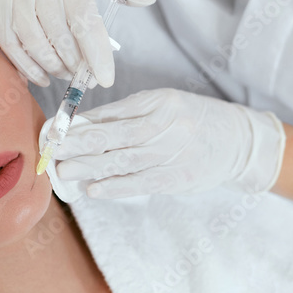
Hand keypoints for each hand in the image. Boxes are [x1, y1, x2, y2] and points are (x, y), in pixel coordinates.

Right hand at [0, 0, 155, 86]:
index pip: (83, 17)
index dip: (96, 52)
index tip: (105, 77)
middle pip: (60, 35)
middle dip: (78, 64)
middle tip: (89, 76)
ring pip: (35, 44)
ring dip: (55, 67)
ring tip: (69, 73)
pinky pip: (11, 45)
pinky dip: (27, 66)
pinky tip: (42, 75)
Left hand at [49, 89, 286, 198]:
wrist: (240, 142)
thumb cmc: (194, 120)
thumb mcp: (165, 106)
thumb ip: (126, 116)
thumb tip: (81, 127)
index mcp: (162, 102)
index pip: (114, 114)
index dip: (81, 124)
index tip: (54, 131)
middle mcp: (169, 126)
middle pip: (116, 137)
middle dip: (79, 145)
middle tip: (52, 151)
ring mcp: (175, 153)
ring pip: (125, 161)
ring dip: (90, 168)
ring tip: (64, 172)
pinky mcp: (179, 178)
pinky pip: (141, 183)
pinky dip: (116, 187)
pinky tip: (94, 190)